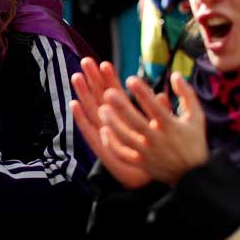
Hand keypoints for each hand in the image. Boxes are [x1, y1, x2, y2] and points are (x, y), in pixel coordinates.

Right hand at [70, 58, 151, 187]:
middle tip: (86, 61)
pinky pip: (88, 130)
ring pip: (91, 109)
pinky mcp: (100, 146)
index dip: (109, 78)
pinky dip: (81, 118)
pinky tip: (75, 104)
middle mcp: (111, 123)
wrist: (148, 179)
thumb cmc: (155, 152)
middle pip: (99, 96)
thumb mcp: (160, 130)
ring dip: (83, 92)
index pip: (114, 93)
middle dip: (93, 78)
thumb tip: (163, 96)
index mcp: (125, 117)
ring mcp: (104, 134)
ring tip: (77, 77)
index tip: (105, 62)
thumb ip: (159, 113)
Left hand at [100, 73, 207, 185]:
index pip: (155, 107)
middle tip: (108, 92)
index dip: (142, 93)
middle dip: (121, 107)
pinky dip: (111, 144)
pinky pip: (122, 155)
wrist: (194, 175)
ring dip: (112, 124)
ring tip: (101, 109)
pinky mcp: (141, 164)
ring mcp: (147, 153)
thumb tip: (175, 74)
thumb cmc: (194, 140)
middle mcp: (158, 140)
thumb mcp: (196, 116)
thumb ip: (187, 94)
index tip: (131, 79)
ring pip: (125, 139)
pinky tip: (104, 130)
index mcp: (171, 126)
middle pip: (136, 122)